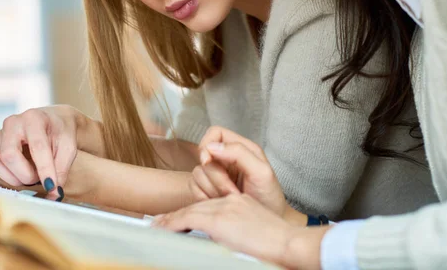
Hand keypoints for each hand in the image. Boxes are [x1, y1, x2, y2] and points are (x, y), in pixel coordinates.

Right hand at [0, 105, 101, 198]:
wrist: (54, 120)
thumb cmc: (62, 132)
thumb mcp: (69, 146)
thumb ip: (62, 168)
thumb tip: (54, 193)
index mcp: (34, 119)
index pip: (37, 147)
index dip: (44, 169)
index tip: (52, 187)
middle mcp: (13, 123)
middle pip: (9, 155)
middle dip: (25, 174)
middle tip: (40, 180)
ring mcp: (0, 133)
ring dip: (12, 177)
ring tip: (31, 178)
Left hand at [153, 194, 328, 268]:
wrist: (289, 243)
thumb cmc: (279, 245)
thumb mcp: (255, 232)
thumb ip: (238, 232)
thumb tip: (227, 242)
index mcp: (240, 202)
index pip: (209, 206)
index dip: (191, 213)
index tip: (178, 219)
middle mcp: (231, 201)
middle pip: (197, 206)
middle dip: (177, 215)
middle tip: (160, 222)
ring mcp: (225, 208)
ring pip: (191, 210)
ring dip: (171, 220)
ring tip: (157, 226)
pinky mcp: (220, 219)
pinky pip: (189, 218)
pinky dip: (173, 223)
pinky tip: (163, 228)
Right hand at [188, 127, 288, 217]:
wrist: (264, 226)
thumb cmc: (269, 197)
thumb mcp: (261, 172)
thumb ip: (239, 153)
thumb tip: (211, 147)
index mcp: (240, 148)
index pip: (215, 133)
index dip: (207, 144)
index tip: (208, 162)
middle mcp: (226, 158)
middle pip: (203, 156)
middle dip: (216, 177)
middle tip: (232, 193)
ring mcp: (216, 174)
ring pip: (197, 173)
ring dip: (212, 189)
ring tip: (229, 200)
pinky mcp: (208, 190)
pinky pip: (194, 188)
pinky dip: (204, 197)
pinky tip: (219, 204)